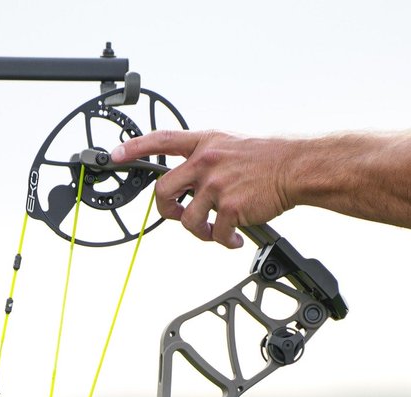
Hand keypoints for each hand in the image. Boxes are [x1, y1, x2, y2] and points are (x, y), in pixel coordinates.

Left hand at [111, 129, 292, 247]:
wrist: (294, 168)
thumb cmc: (265, 160)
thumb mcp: (229, 147)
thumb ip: (205, 159)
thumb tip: (187, 182)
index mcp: (204, 143)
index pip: (161, 140)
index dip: (135, 148)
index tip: (116, 155)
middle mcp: (206, 161)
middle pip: (163, 190)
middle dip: (166, 210)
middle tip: (180, 215)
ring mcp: (216, 183)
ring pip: (188, 220)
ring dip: (200, 231)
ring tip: (217, 230)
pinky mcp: (230, 205)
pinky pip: (215, 233)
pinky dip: (224, 241)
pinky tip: (234, 238)